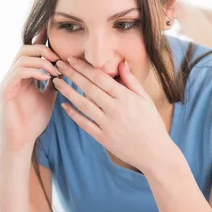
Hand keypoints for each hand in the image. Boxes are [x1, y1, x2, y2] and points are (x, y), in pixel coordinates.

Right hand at [0, 27, 60, 150]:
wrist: (22, 139)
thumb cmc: (34, 120)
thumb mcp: (49, 96)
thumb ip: (54, 82)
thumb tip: (66, 69)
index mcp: (24, 74)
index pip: (32, 51)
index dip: (43, 41)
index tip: (59, 38)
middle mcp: (14, 74)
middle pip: (26, 48)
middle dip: (45, 50)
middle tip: (59, 59)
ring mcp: (9, 81)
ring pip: (22, 57)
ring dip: (42, 61)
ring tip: (55, 72)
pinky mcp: (5, 89)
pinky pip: (18, 72)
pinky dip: (34, 71)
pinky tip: (46, 79)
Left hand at [52, 57, 171, 172]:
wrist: (154, 152)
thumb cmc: (151, 124)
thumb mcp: (146, 100)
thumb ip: (132, 81)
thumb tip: (121, 63)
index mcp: (126, 98)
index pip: (100, 78)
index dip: (84, 67)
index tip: (72, 58)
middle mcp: (115, 109)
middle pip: (89, 88)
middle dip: (72, 74)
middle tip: (59, 65)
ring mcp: (107, 124)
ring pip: (83, 104)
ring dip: (68, 91)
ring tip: (57, 82)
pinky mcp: (102, 138)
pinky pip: (84, 124)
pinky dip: (73, 114)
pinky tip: (64, 105)